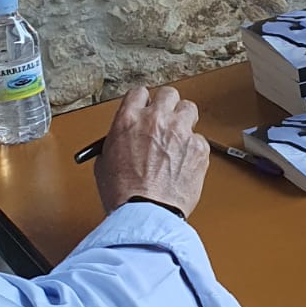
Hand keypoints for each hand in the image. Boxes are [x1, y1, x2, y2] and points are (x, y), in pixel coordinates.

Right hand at [95, 85, 209, 219]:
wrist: (145, 213)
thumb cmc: (124, 195)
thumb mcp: (105, 162)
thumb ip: (116, 143)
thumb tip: (123, 141)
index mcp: (129, 120)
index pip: (139, 93)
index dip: (144, 101)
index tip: (146, 109)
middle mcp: (156, 120)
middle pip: (168, 94)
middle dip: (167, 105)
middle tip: (166, 119)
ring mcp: (179, 132)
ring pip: (189, 108)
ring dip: (184, 120)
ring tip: (179, 136)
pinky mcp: (198, 148)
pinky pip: (200, 138)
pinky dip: (194, 148)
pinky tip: (185, 161)